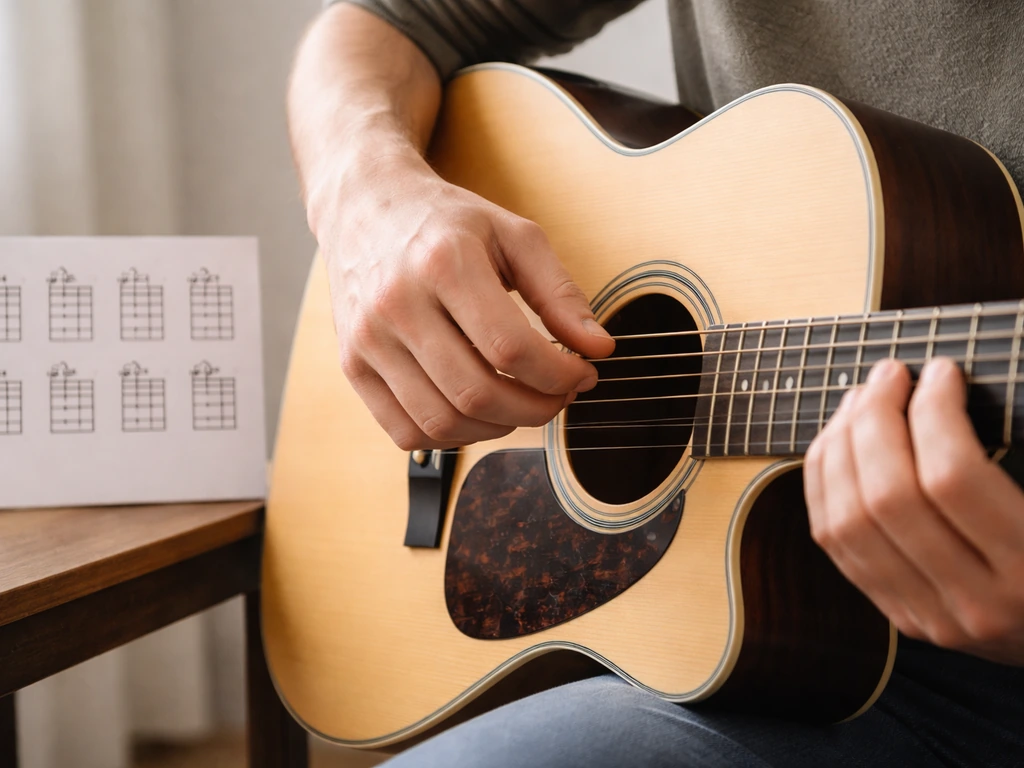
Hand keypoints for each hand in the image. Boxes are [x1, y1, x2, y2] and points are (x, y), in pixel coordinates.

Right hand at [311, 156, 614, 449]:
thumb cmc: (445, 222)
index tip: (582, 373)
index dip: (558, 374)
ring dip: (497, 427)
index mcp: (443, 262)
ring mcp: (367, 339)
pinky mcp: (352, 365)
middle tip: (558, 395)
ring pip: (442, 421)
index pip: (510, 348)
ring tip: (521, 403)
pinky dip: (451, 437)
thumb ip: (560, 292)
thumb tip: (598, 348)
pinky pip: (405, 431)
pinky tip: (476, 412)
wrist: (365, 206)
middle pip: (477, 392)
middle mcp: (396, 303)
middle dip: (536, 408)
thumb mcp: (514, 236)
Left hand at [804, 357, 1023, 664]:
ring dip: (842, 446)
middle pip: (888, 497)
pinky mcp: (898, 614)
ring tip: (861, 399)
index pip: (953, 479)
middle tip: (889, 374)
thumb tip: (948, 385)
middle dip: (876, 421)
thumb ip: (1016, 450)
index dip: (935, 413)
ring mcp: (929, 616)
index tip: (941, 370)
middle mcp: (974, 604)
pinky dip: (825, 482)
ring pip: (848, 521)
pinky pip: (835, 542)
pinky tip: (839, 442)